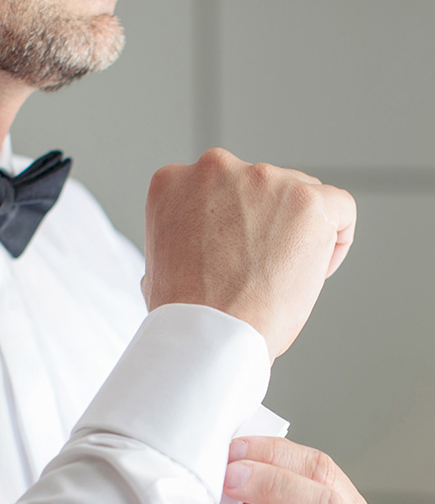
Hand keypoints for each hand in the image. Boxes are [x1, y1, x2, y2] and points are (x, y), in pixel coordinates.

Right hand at [142, 149, 355, 359]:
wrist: (208, 335)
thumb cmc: (186, 314)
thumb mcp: (162, 260)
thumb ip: (186, 235)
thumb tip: (207, 244)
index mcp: (174, 182)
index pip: (215, 187)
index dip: (229, 225)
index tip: (232, 256)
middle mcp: (216, 169)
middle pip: (259, 187)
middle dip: (264, 225)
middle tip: (258, 271)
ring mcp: (263, 180)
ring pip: (299, 195)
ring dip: (297, 234)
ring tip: (279, 280)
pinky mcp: (307, 200)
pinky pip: (340, 208)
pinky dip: (335, 240)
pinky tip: (315, 270)